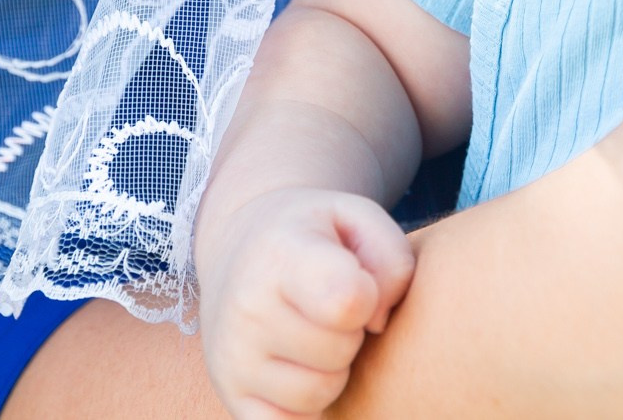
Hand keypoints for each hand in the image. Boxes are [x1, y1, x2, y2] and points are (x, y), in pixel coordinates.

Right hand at [198, 187, 415, 419]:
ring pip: (319, 393)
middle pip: (340, 350)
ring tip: (316, 335)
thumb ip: (391, 260)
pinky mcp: (231, 396)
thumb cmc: (317, 239)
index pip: (347, 301)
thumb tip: (377, 323)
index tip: (357, 280)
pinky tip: (298, 366)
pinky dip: (306, 405)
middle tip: (332, 309)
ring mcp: (232, 358)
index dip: (369, 295)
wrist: (240, 250)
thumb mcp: (360, 220)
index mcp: (281, 255)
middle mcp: (247, 308)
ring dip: (332, 370)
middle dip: (352, 332)